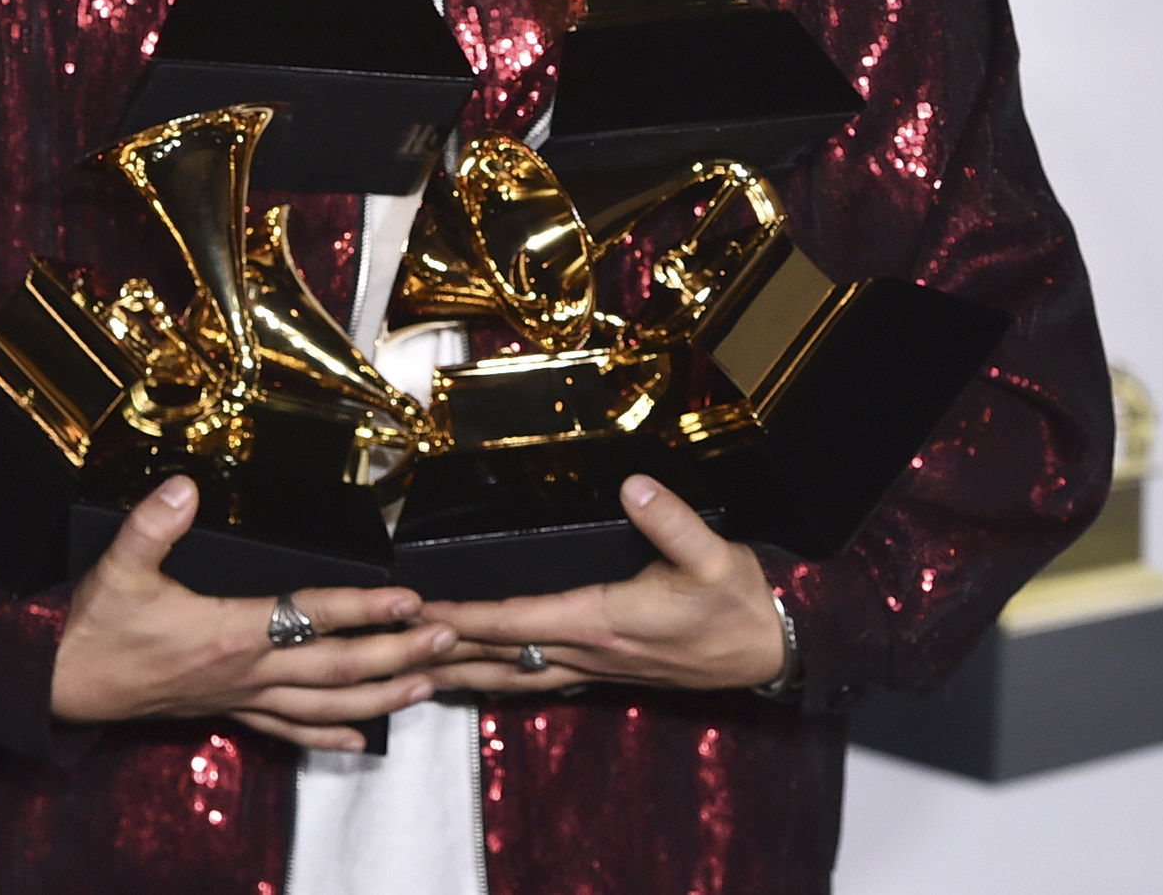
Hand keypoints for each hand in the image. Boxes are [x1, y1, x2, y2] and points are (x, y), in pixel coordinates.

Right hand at [50, 477, 457, 751]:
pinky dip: (330, 736)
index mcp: (227, 633)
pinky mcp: (229, 711)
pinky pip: (289, 731)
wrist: (61, 686)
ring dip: (380, 696)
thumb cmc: (94, 628)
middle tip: (445, 637)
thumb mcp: (117, 567)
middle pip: (336, 667)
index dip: (361, 606)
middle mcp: (245, 671)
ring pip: (324, 705)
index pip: (309, 615)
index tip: (407, 597)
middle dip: (395, 653)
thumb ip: (153, 525)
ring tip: (428, 684)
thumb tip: (183, 485)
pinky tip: (363, 740)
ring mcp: (240, 697)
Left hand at [423, 476, 787, 695]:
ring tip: (415, 671)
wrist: (773, 648)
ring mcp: (597, 667)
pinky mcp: (607, 670)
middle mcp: (591, 652)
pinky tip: (484, 676)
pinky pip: (538, 678)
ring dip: (464, 672)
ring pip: (514, 676)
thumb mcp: (712, 556)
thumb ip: (670, 521)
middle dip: (444, 652)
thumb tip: (634, 484)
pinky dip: (501, 676)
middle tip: (390, 649)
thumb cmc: (739, 603)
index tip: (420, 613)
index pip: (516, 622)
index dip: (464, 618)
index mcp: (604, 621)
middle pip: (500, 657)